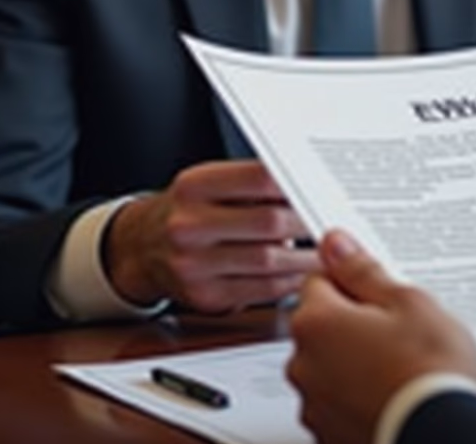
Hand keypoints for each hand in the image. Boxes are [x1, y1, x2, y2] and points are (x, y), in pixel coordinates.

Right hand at [103, 160, 319, 312]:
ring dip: (307, 259)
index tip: (322, 189)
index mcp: (195, 186)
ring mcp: (194, 265)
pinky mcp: (204, 297)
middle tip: (335, 221)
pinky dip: (289, 283)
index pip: (259, 178)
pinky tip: (304, 274)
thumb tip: (308, 184)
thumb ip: (252, 184)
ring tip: (330, 252)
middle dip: (308, 223)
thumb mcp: (210, 183)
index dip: (296, 185)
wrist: (140, 247)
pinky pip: (259, 291)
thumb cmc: (189, 209)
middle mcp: (190, 224)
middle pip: (268, 223)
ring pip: (268, 262)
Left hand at [288, 230, 475, 443]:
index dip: (353, 278)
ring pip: (332, 365)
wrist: (444, 437)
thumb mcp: (407, 301)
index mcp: (316, 323)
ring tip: (402, 365)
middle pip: (324, 324)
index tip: (378, 288)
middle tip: (399, 327)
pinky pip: (340, 402)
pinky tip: (394, 394)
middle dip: (354, 321)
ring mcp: (316, 407)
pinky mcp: (331, 437)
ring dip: (356, 361)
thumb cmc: (429, 372)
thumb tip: (337, 244)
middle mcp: (304, 366)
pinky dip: (360, 397)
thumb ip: (363, 271)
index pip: (320, 278)